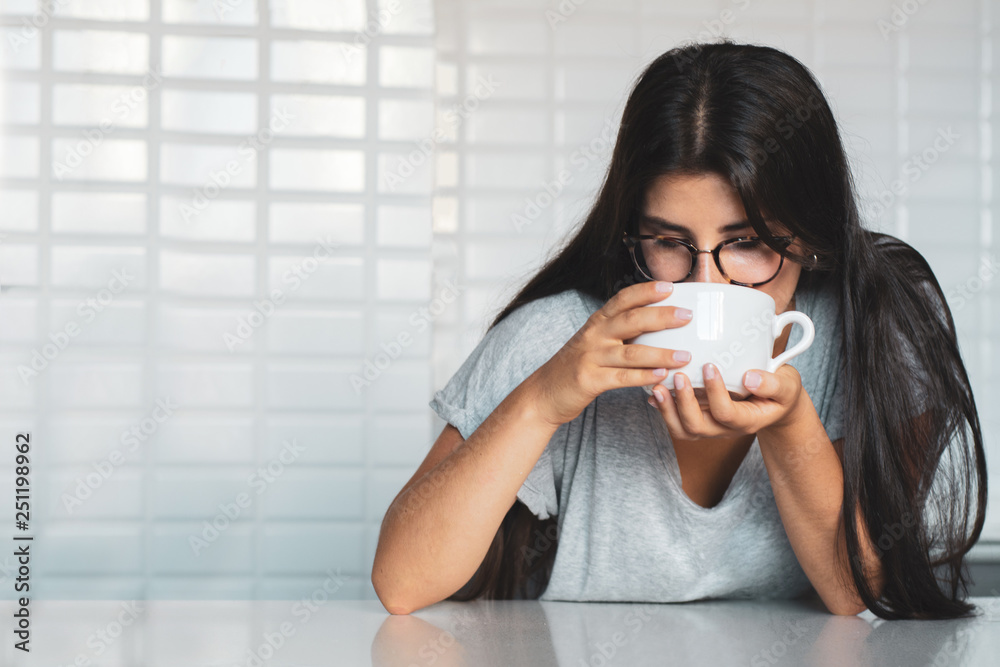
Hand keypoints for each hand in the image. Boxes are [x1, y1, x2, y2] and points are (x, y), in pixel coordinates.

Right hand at [527, 280, 693, 427]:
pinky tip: (662, 377)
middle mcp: (594, 335)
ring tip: (685, 356)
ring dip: (661, 354)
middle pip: (632, 320)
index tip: (671, 286)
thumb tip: (657, 326)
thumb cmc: (577, 366)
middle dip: (662, 316)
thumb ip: (619, 332)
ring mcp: (591, 357)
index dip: (646, 291)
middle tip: (687, 316)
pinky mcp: (590, 380)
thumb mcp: (594, 341)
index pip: (623, 299)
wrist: (544, 392)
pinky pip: (622, 377)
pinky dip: (644, 377)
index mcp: (598, 322)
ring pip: (631, 352)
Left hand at [646, 361, 804, 439]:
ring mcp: (711, 426)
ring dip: (667, 410)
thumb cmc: (781, 391)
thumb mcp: (787, 385)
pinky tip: (654, 393)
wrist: (775, 406)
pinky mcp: (700, 418)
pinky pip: (677, 422)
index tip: (710, 366)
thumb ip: (775, 384)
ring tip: (658, 387)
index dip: (715, 392)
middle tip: (677, 376)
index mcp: (748, 420)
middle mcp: (726, 428)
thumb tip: (750, 377)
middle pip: (698, 426)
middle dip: (684, 403)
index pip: (726, 413)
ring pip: (683, 429)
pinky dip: (664, 409)